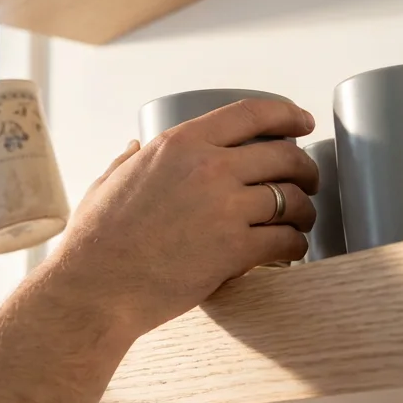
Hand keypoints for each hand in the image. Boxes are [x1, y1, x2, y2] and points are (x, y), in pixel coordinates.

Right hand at [42, 99, 319, 336]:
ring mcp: (224, 208)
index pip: (250, 113)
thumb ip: (128, 160)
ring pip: (291, 199)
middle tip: (308, 183)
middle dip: (305, 169)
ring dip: (304, 211)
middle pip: (283, 156)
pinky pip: (286, 240)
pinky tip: (290, 251)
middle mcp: (208, 168)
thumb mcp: (108, 183)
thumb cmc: (95, 240)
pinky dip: (295, 245)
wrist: (95, 289)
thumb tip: (134, 146)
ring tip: (300, 222)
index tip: (304, 123)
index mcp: (180, 144)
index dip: (287, 114)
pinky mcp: (234, 250)